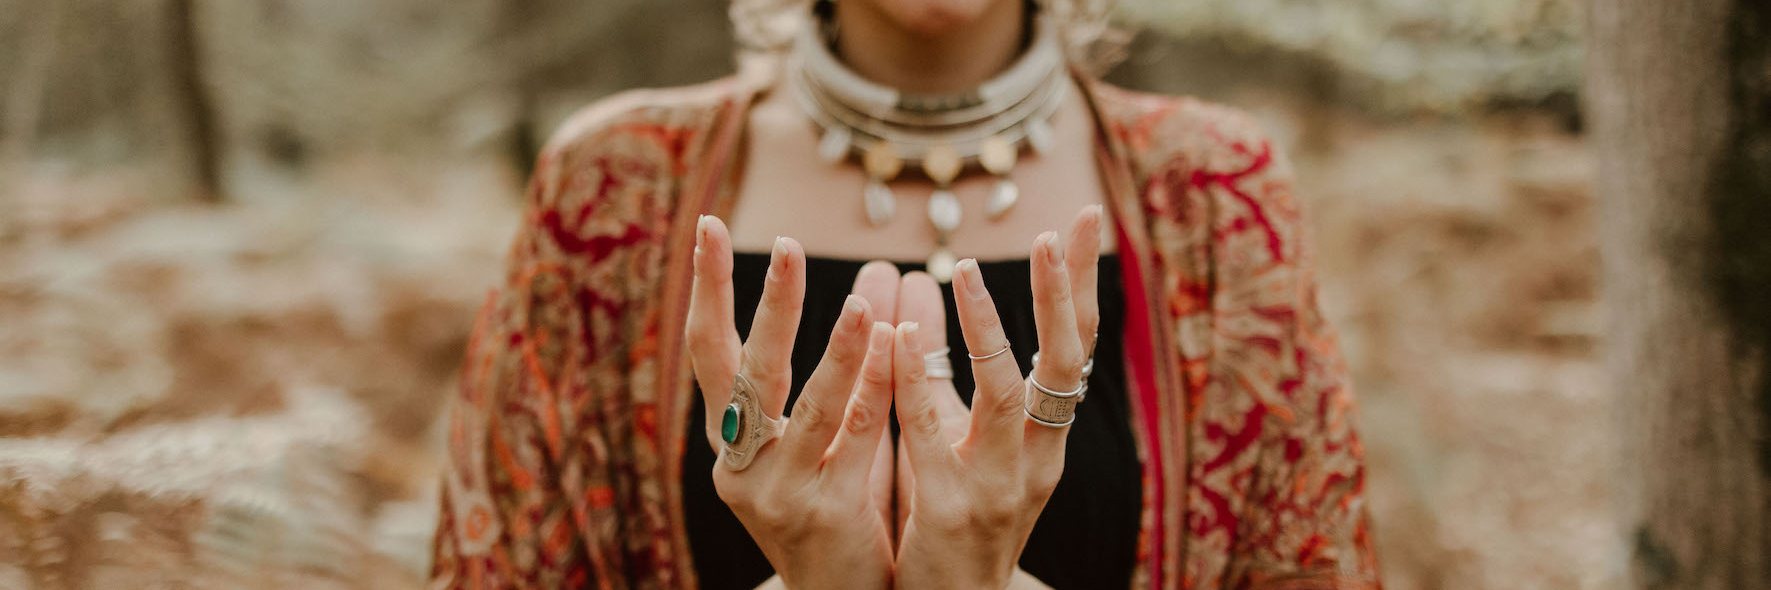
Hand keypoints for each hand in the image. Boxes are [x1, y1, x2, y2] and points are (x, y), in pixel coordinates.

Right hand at [686, 216, 895, 589]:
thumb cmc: (833, 506)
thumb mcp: (817, 439)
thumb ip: (842, 370)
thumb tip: (876, 281)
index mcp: (728, 437)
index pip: (707, 350)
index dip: (707, 287)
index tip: (707, 225)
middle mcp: (739, 463)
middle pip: (747, 371)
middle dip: (772, 306)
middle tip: (790, 246)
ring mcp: (777, 493)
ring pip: (807, 408)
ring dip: (838, 351)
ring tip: (864, 301)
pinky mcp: (823, 516)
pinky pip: (856, 444)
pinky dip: (876, 393)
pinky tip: (897, 354)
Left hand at [889, 206, 1104, 589]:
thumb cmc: (953, 520)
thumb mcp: (958, 436)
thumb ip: (941, 365)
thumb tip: (926, 284)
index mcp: (1046, 438)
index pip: (1072, 348)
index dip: (1080, 283)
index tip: (1084, 220)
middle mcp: (1036, 459)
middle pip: (1061, 365)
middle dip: (1062, 294)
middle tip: (1057, 230)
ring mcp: (997, 487)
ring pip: (1004, 398)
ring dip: (987, 330)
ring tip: (964, 267)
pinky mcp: (948, 512)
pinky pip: (932, 440)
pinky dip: (916, 385)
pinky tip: (898, 340)